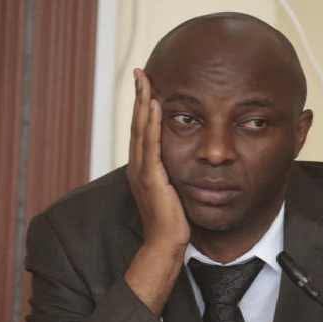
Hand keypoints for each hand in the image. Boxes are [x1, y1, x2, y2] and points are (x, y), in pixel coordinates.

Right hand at [124, 69, 189, 314]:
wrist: (164, 247)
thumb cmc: (171, 225)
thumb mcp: (173, 194)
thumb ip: (173, 177)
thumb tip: (185, 165)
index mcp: (144, 169)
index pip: (143, 131)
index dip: (143, 107)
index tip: (147, 86)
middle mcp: (138, 167)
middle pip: (137, 124)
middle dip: (139, 96)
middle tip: (141, 72)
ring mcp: (142, 172)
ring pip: (141, 129)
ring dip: (142, 103)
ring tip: (145, 80)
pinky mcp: (151, 178)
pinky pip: (151, 144)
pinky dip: (151, 123)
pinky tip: (154, 105)